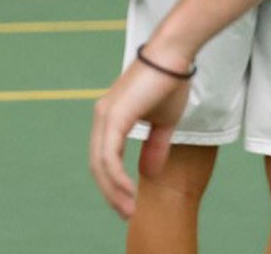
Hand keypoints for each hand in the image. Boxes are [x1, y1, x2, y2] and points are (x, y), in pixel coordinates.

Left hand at [89, 50, 192, 219]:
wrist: (173, 56)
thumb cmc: (169, 83)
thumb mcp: (163, 123)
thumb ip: (154, 147)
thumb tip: (148, 175)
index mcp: (110, 118)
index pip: (104, 159)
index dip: (113, 183)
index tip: (128, 203)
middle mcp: (102, 117)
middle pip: (98, 166)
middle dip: (111, 193)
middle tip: (127, 214)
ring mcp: (105, 116)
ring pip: (101, 165)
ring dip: (114, 191)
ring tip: (129, 209)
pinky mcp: (114, 116)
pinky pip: (109, 156)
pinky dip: (117, 177)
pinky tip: (130, 191)